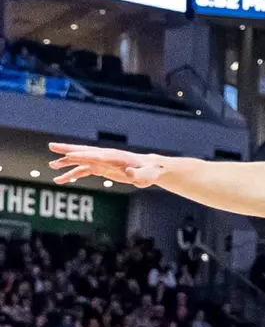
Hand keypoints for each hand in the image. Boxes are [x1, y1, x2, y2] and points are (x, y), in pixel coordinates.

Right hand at [49, 142, 167, 186]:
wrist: (150, 169)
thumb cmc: (150, 172)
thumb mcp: (146, 176)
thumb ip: (138, 175)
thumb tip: (129, 173)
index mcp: (116, 157)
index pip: (96, 155)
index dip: (82, 155)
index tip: (68, 155)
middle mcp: (106, 157)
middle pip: (84, 151)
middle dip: (68, 149)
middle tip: (51, 146)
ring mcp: (102, 162)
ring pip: (81, 161)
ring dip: (66, 163)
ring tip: (51, 166)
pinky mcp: (101, 168)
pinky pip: (83, 170)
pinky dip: (71, 174)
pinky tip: (60, 180)